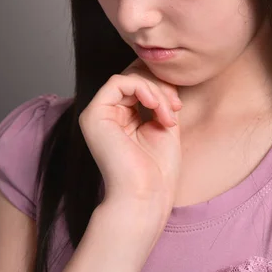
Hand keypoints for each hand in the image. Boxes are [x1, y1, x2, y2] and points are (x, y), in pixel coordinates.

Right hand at [79, 57, 182, 221]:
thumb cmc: (157, 170)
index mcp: (121, 117)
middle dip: (159, 87)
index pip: (139, 85)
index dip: (160, 86)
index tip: (178, 104)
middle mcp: (106, 114)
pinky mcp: (93, 115)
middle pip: (134, 78)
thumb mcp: (163, 123)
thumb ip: (160, 99)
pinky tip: (155, 106)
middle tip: (176, 106)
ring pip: (129, 78)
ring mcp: (97, 114)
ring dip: (155, 91)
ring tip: (168, 114)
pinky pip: (118, 82)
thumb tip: (162, 75)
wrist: (147, 196)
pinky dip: (142, 88)